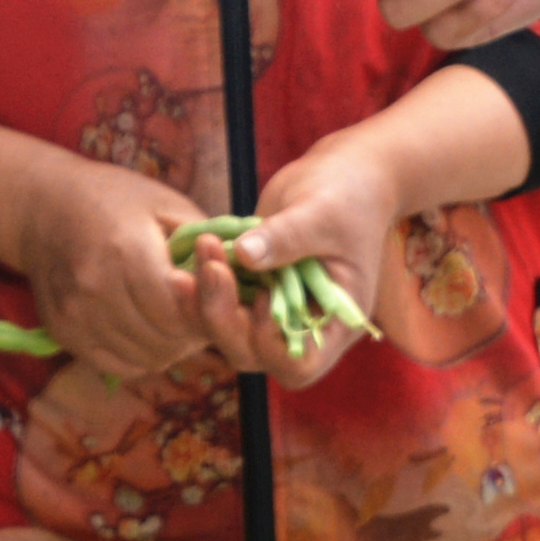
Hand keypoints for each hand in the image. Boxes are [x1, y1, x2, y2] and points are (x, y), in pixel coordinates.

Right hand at [0, 150, 240, 389]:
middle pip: (167, 338)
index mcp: (125, 251)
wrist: (41, 207)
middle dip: (194, 329)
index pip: (181, 310)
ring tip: (174, 315)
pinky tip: (148, 327)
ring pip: (149, 358)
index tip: (216, 292)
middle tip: (201, 307)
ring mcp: (76, 316)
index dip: (208, 309)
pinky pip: (122, 366)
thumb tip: (244, 284)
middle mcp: (95, 289)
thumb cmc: (114, 199)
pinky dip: (145, 354)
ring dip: (172, 345)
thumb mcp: (167, 206)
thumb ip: (205, 247)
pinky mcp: (64, 334)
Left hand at [214, 136, 410, 391]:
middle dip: (223, 316)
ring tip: (199, 249)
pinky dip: (201, 283)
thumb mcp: (322, 213)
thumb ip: (286, 236)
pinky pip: (218, 301)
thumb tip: (243, 255)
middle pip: (252, 353)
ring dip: (204, 298)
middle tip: (211, 265)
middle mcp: (302, 325)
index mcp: (335, 322)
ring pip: (227, 331)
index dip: (271, 344)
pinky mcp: (250, 287)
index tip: (265, 295)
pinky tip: (192, 251)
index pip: (300, 365)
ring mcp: (272, 309)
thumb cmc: (347, 196)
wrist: (341, 175)